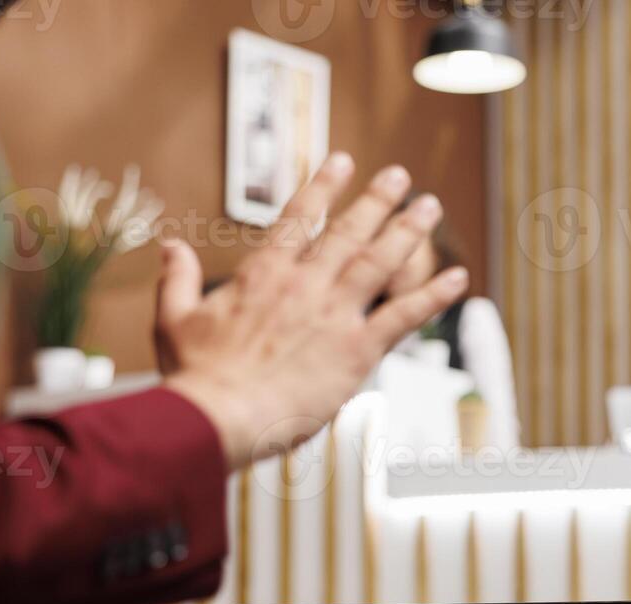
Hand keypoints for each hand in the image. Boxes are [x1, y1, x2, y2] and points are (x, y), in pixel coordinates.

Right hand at [157, 155, 468, 470]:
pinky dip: (433, 296)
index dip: (323, 186)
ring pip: (379, 261)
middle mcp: (304, 285)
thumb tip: (171, 246)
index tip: (343, 160)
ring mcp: (333, 314)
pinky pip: (404, 315)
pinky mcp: (357, 349)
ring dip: (408, 231)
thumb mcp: (174, 320)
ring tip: (430, 206)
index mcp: (262, 275)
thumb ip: (179, 279)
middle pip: (348, 231)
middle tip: (401, 175)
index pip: (298, 218)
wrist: (218, 417)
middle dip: (377, 200)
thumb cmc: (196, 377)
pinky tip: (459, 278)